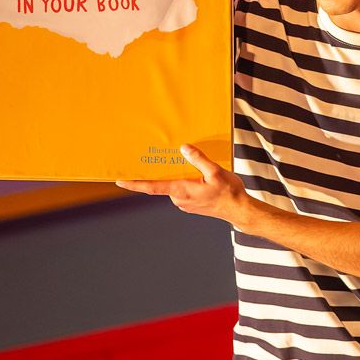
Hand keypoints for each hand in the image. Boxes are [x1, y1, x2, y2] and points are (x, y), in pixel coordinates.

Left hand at [116, 144, 247, 224]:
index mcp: (182, 191)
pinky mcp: (191, 203)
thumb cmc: (229, 193)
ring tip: (184, 162)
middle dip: (159, 172)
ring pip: (174, 185)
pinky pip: (182, 189)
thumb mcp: (216, 172)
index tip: (120, 180)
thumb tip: (184, 148)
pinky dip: (184, 181)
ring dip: (177, 175)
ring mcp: (185, 203)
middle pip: (163, 183)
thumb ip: (198, 160)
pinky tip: (196, 174)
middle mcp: (179, 199)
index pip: (152, 187)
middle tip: (154, 156)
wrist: (240, 211)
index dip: (135, 183)